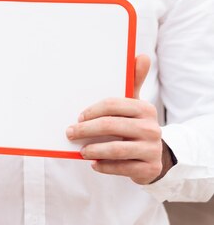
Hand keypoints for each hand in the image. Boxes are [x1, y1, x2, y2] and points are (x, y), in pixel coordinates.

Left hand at [66, 55, 173, 184]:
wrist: (154, 157)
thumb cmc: (134, 126)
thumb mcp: (134, 105)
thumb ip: (134, 83)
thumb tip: (141, 55)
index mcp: (145, 109)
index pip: (113, 105)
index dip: (92, 111)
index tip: (78, 117)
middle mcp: (151, 128)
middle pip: (110, 126)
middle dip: (86, 130)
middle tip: (70, 133)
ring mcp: (151, 149)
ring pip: (115, 149)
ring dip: (93, 149)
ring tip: (81, 151)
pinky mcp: (149, 168)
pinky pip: (121, 168)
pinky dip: (104, 166)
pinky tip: (94, 163)